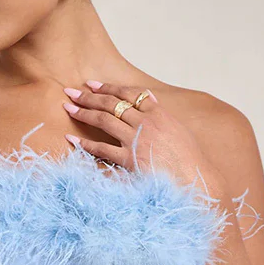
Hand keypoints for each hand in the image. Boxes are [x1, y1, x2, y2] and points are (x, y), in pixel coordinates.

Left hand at [63, 80, 221, 187]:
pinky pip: (102, 149)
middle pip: (112, 103)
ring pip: (104, 119)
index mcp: (159, 113)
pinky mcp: (129, 159)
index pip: (129, 93)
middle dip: (89, 95)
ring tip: (68, 107)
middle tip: (72, 91)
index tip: (93, 84)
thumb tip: (149, 106)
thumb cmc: (189, 161)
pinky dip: (85, 144)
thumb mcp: (179, 132)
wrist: (195, 180)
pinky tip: (72, 139)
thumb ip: (161, 118)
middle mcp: (145, 122)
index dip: (109, 87)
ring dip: (83, 112)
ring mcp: (136, 140)